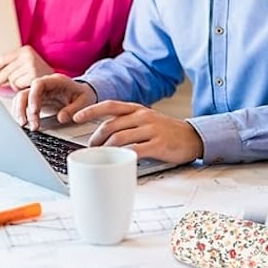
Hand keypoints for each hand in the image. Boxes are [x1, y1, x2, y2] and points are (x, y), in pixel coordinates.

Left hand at [0, 46, 53, 90]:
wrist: (58, 81)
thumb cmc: (40, 74)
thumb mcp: (26, 65)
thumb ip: (12, 67)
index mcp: (25, 50)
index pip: (4, 58)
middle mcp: (28, 55)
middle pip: (6, 70)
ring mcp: (31, 65)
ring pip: (11, 79)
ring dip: (14, 85)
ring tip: (24, 84)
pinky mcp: (33, 75)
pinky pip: (17, 85)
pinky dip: (20, 88)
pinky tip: (27, 86)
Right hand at [13, 74, 96, 128]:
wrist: (83, 95)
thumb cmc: (83, 96)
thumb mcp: (84, 101)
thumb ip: (73, 109)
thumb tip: (61, 118)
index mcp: (56, 81)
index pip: (38, 84)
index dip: (33, 96)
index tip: (34, 111)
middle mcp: (44, 85)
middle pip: (26, 92)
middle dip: (23, 108)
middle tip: (28, 124)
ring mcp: (39, 92)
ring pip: (22, 99)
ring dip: (21, 113)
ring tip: (27, 126)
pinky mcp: (36, 100)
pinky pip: (24, 105)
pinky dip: (22, 114)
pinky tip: (25, 123)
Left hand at [74, 100, 202, 164]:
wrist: (192, 137)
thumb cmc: (166, 131)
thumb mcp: (146, 120)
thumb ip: (128, 123)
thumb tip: (104, 135)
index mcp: (137, 109)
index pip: (109, 106)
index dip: (90, 110)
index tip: (76, 117)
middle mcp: (143, 116)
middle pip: (111, 125)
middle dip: (96, 138)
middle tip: (91, 148)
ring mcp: (151, 129)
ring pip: (120, 138)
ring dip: (106, 149)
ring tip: (101, 157)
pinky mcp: (158, 144)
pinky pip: (135, 150)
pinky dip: (123, 156)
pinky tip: (118, 161)